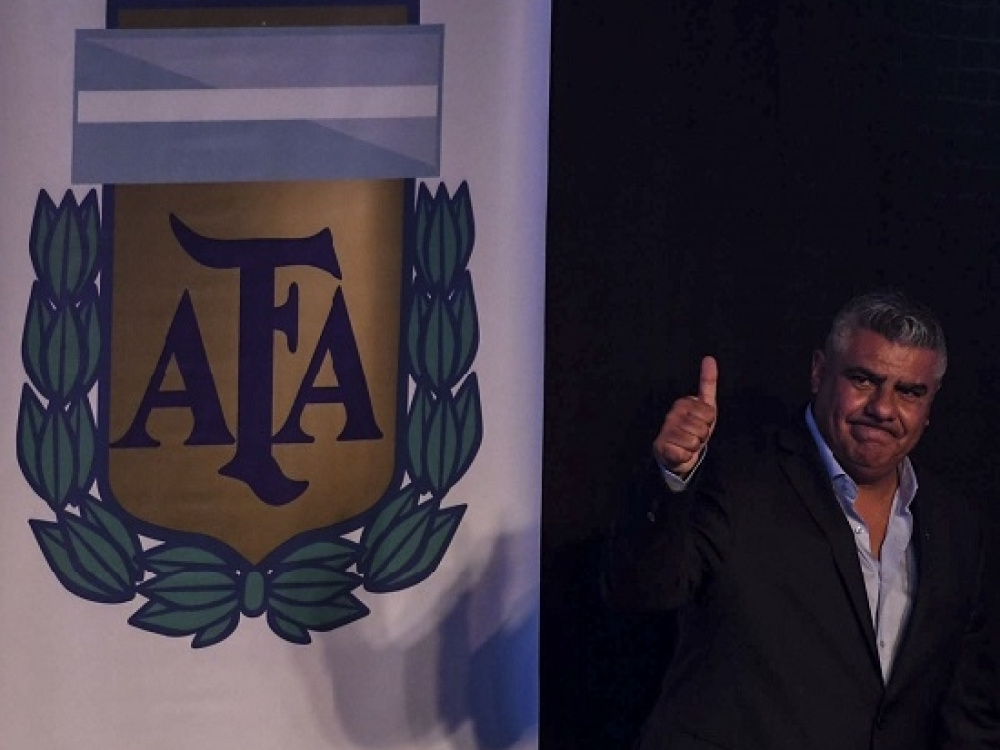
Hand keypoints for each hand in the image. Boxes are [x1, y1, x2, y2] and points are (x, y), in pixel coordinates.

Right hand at [652, 356, 717, 477]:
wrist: (677, 455)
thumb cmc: (693, 430)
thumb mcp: (705, 407)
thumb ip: (707, 382)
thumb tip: (709, 358)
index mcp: (682, 403)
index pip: (710, 414)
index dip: (709, 423)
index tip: (701, 423)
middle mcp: (671, 414)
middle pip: (703, 428)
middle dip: (702, 436)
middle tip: (694, 436)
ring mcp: (665, 430)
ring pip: (694, 441)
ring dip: (694, 447)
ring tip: (687, 444)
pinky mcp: (661, 446)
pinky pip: (685, 453)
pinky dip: (685, 456)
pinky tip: (679, 453)